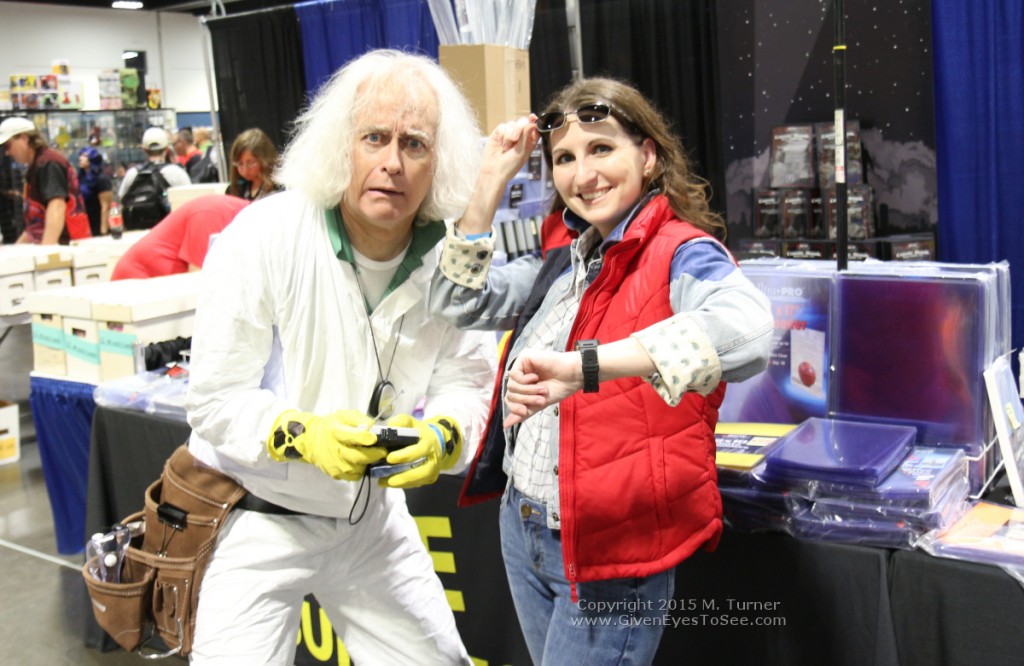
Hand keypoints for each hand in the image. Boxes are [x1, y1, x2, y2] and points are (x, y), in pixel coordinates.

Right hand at [267, 410, 385, 480]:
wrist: (311, 441)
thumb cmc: (332, 426)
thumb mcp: (344, 416)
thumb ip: (360, 419)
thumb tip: (375, 427)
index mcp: (336, 432)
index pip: (353, 437)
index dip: (366, 438)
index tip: (375, 438)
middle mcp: (335, 450)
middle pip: (359, 457)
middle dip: (374, 454)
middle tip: (383, 451)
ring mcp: (335, 465)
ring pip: (359, 468)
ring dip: (368, 463)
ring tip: (371, 456)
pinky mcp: (336, 474)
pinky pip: (354, 476)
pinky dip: (361, 470)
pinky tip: (362, 462)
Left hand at [376, 414, 462, 488]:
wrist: (435, 441)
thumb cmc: (419, 431)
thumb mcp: (410, 422)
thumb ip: (401, 421)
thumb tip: (390, 427)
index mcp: (429, 441)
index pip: (419, 450)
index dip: (404, 455)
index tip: (389, 458)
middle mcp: (434, 457)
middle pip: (423, 470)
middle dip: (404, 475)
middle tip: (385, 477)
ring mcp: (434, 469)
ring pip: (420, 479)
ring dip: (402, 483)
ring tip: (384, 482)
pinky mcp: (431, 477)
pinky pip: (418, 483)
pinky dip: (404, 485)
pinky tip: (391, 483)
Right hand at [479, 115, 540, 183]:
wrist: (493, 172)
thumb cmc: (510, 166)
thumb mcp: (521, 152)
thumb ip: (526, 136)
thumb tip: (533, 123)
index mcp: (528, 142)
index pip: (533, 128)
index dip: (534, 121)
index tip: (532, 117)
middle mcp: (519, 138)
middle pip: (522, 122)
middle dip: (519, 128)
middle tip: (516, 138)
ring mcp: (508, 135)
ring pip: (511, 124)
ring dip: (509, 135)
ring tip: (506, 148)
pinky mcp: (498, 134)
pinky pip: (502, 126)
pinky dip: (502, 134)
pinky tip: (500, 144)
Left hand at [503, 350, 582, 426]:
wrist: (572, 377)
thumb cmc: (559, 388)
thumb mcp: (539, 404)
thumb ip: (523, 412)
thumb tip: (506, 424)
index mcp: (524, 386)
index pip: (509, 399)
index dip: (515, 408)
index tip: (525, 410)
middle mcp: (521, 375)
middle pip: (510, 393)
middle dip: (525, 399)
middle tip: (541, 400)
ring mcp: (522, 366)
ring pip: (511, 385)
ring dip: (528, 390)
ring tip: (542, 389)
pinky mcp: (524, 358)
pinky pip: (514, 374)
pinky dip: (525, 380)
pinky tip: (536, 377)